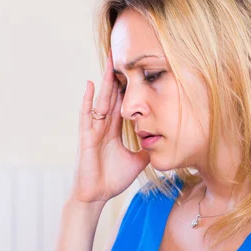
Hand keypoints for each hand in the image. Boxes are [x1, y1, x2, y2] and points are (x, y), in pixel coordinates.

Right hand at [71, 48, 150, 203]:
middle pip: (112, 96)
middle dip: (116, 77)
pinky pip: (87, 115)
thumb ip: (147, 149)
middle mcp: (103, 126)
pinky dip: (88, 100)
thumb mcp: (137, 161)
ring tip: (109, 61)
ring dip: (105, 81)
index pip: (122, 104)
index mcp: (114, 130)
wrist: (96, 195)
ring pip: (101, 101)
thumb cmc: (112, 179)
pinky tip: (91, 84)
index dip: (128, 88)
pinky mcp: (86, 137)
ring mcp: (94, 130)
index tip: (135, 70)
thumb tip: (163, 143)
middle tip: (122, 55)